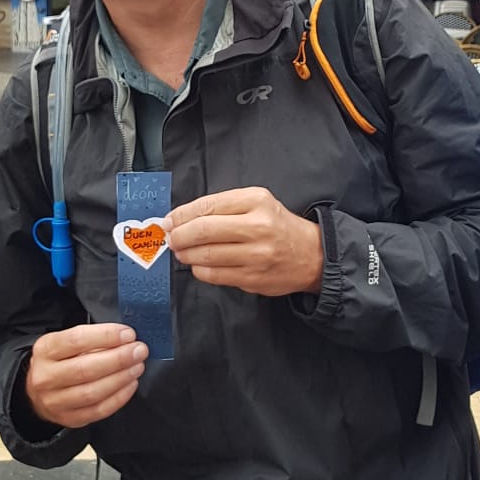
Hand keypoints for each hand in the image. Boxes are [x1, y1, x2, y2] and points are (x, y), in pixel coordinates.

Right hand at [25, 322, 146, 427]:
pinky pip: (98, 411)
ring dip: (121, 378)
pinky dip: (118, 398)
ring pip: (92, 392)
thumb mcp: (65, 342)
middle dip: (118, 359)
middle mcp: (46, 377)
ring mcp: (55, 401)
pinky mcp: (68, 418)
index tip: (128, 334)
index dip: (106, 336)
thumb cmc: (59, 361)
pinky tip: (130, 384)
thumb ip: (92, 338)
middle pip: (85, 369)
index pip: (76, 340)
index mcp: (45, 350)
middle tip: (138, 351)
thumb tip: (125, 338)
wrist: (38, 390)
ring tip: (137, 367)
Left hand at [166, 188, 323, 296]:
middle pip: (203, 231)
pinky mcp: (253, 278)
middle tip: (171, 238)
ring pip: (205, 255)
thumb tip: (182, 218)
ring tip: (182, 252)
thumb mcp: (257, 203)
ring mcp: (256, 255)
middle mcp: (257, 227)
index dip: (181, 215)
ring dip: (186, 254)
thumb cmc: (278, 226)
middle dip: (179, 236)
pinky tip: (199, 265)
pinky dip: (199, 270)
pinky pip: (214, 275)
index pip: (207, 206)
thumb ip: (223, 207)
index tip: (169, 220)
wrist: (311, 255)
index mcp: (256, 201)